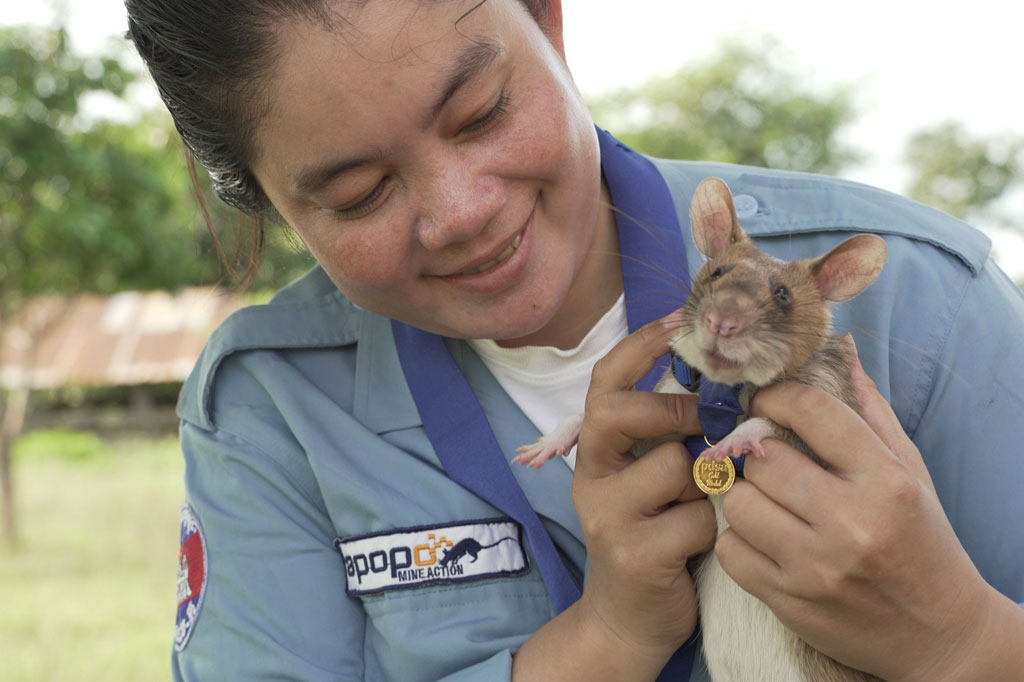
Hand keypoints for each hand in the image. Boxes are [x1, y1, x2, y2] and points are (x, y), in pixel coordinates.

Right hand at [572, 313, 715, 669]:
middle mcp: (592, 477)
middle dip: (673, 410)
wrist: (630, 617)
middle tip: (706, 423)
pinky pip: (695, 519)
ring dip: (706, 483)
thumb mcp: (653, 479)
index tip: (678, 318)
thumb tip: (728, 384)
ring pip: (673, 467)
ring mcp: (607, 516)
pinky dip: (713, 528)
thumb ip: (672, 437)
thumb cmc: (656, 534)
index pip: (604, 383)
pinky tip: (702, 544)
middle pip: (619, 413)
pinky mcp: (633, 554)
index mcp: (597, 451)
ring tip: (704, 506)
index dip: (639, 346)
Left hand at [715, 336, 1023, 681]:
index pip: (814, 412)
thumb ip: (869, 412)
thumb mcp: (909, 472)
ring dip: (743, 495)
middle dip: (758, 453)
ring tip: (764, 498)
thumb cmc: (921, 542)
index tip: (766, 400)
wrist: (939, 636)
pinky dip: (737, 540)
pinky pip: (730, 551)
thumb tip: (838, 350)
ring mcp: (817, 567)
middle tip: (766, 457)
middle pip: (764, 459)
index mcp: (886, 481)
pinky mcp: (790, 602)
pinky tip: (761, 538)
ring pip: (738, 503)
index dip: (778, 397)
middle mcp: (851, 523)